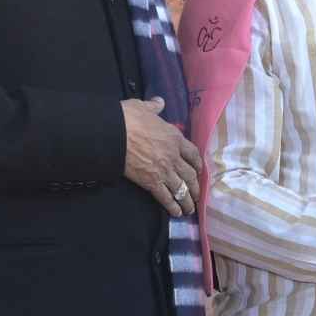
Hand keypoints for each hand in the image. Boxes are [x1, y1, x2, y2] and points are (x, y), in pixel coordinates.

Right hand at [122, 98, 200, 218]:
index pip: (192, 153)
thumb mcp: (142, 107)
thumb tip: (159, 102)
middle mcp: (173, 156)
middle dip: (195, 187)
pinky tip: (176, 213)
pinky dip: (172, 206)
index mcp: (174, 137)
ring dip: (187, 200)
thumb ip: (154, 107)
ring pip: (181, 189)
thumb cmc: (128, 118)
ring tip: (190, 209)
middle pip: (190, 175)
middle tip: (197, 196)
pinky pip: (165, 197)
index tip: (199, 171)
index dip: (197, 164)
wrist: (115, 133)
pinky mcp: (151, 182)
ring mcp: (164, 170)